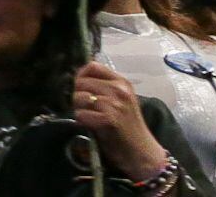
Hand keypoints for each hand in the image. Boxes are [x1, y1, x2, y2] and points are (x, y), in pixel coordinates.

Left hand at [73, 61, 169, 181]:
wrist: (140, 150)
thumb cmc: (128, 126)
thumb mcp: (121, 101)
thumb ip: (106, 89)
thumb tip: (79, 81)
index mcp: (122, 82)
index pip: (92, 66)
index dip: (80, 76)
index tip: (79, 88)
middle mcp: (119, 89)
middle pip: (81, 82)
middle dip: (76, 95)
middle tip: (81, 107)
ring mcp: (114, 104)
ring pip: (79, 98)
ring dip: (77, 109)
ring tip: (85, 116)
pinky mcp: (108, 119)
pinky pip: (81, 115)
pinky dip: (80, 121)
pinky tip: (88, 125)